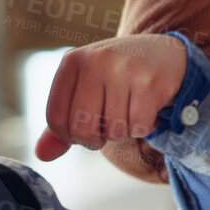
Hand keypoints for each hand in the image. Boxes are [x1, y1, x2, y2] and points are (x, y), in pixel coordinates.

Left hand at [34, 34, 187, 161]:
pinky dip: (143, 127)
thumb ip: (63, 121)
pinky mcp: (150, 82)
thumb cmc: (119, 77)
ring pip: (113, 130)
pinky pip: (138, 127)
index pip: (55, 118)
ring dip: (123, 132)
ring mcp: (124, 70)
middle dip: (95, 139)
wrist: (166, 54)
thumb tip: (42, 155)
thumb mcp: (86, 90)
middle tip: (108, 126)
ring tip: (130, 111)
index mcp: (72, 61)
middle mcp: (96, 60)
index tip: (85, 128)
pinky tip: (147, 109)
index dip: (69, 136)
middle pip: (81, 128)